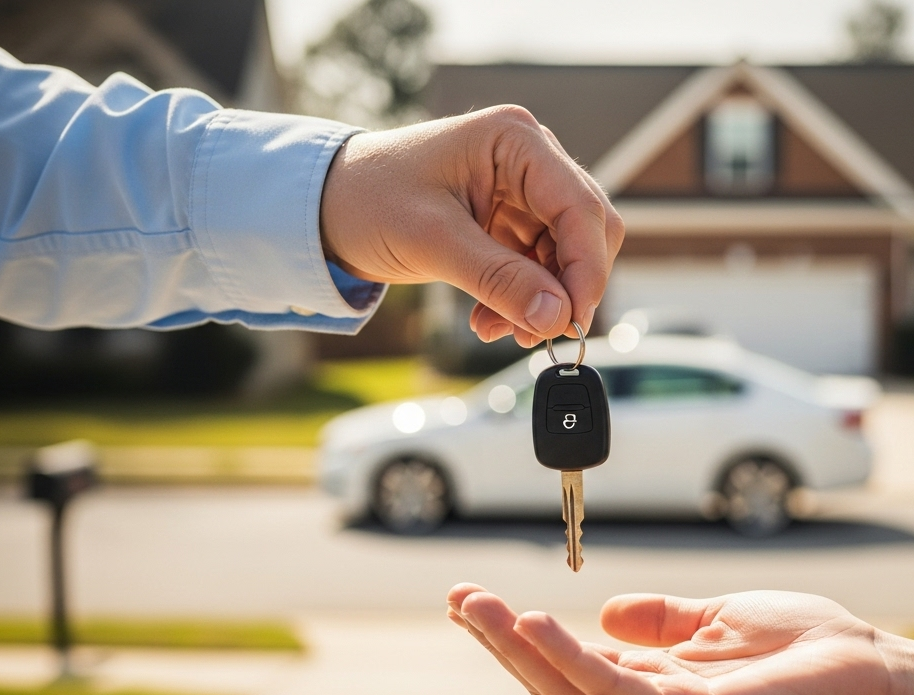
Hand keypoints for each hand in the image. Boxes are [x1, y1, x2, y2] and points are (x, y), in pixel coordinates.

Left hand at [320, 106, 624, 347]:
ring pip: (565, 255)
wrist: (327, 207)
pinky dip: (522, 299)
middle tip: (541, 333)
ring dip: (542, 300)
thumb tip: (557, 317)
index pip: (581, 206)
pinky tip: (491, 320)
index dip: (587, 268)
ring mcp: (521, 191)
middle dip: (566, 287)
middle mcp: (528, 159)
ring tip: (500, 331)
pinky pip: (538, 266)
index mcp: (515, 141)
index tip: (574, 319)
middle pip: (586, 230)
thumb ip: (500, 279)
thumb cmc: (369, 201)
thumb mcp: (434, 242)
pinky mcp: (509, 221)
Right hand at [446, 584, 913, 694]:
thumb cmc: (808, 649)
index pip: (567, 664)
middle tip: (457, 598)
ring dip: (516, 648)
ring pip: (570, 689)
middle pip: (554, 682)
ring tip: (474, 606)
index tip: (474, 598)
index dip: (518, 634)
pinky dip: (569, 658)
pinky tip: (534, 624)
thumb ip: (661, 621)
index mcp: (652, 689)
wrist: (877, 674)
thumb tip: (604, 609)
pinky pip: (615, 690)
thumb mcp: (716, 620)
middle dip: (499, 642)